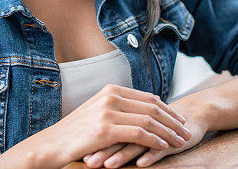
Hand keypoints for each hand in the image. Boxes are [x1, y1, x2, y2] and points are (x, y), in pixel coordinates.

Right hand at [1, 84, 190, 168]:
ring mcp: (108, 111)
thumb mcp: (97, 114)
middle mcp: (111, 96)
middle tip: (186, 131)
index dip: (167, 109)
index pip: (148, 98)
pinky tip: (164, 146)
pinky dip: (154, 140)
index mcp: (111, 90)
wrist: (51, 145)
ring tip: (181, 141)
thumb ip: (118, 109)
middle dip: (173, 120)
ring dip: (169, 132)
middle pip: (152, 107)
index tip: (179, 120)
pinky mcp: (105, 129)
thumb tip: (141, 114)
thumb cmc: (75, 134)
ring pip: (149, 120)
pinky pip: (138, 133)